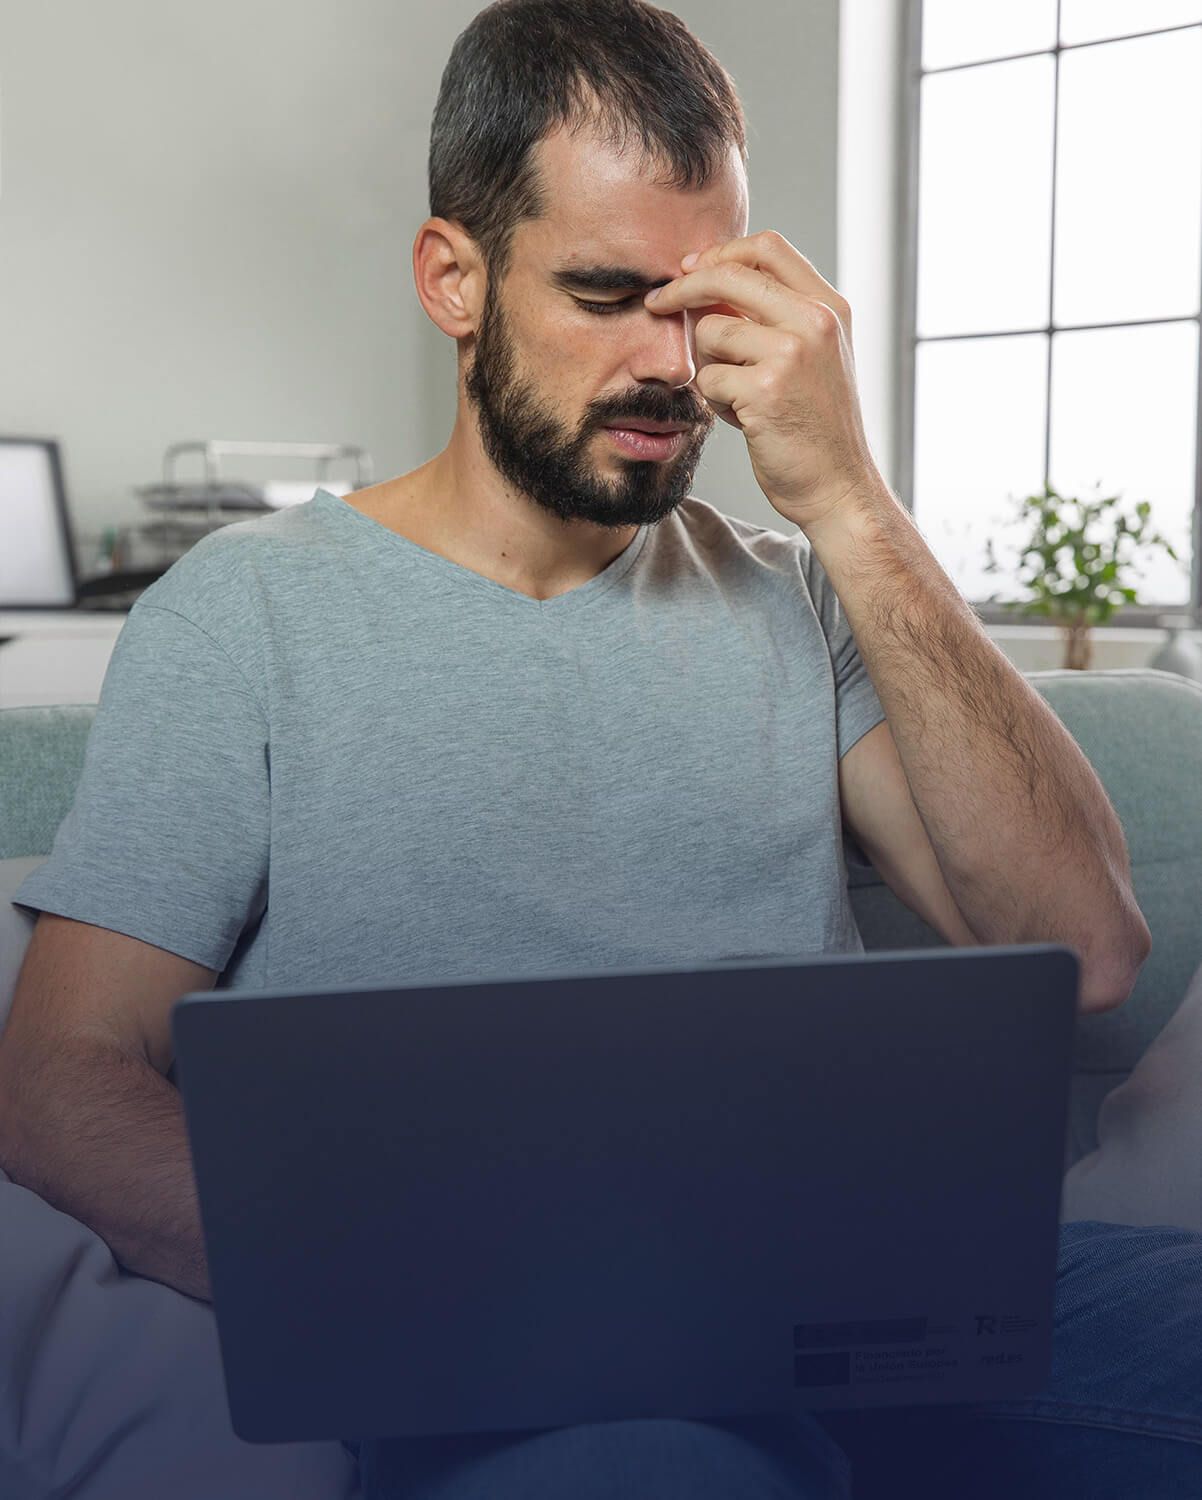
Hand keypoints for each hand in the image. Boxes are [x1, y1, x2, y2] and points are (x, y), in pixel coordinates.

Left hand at [645, 230, 882, 532]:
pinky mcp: (764, 390)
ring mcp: (791, 354)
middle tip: (657, 304)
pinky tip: (742, 419)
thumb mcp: (814, 358)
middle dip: (682, 288)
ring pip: (710, 332)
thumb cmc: (818, 427)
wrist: (838, 486)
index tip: (690, 269)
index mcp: (829, 308)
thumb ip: (775, 318)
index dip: (720, 252)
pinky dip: (715, 401)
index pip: (767, 247)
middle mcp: (815, 322)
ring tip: (736, 396)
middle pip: (728, 274)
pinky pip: (709, 378)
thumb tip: (707, 284)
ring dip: (708, 365)